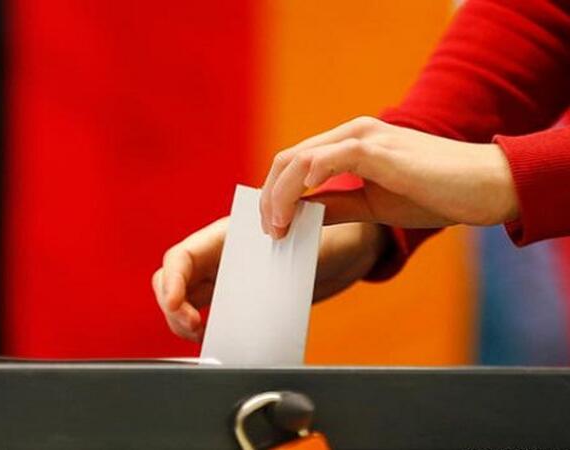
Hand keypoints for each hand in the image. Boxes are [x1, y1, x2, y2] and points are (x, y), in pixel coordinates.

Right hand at [153, 218, 385, 341]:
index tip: (176, 306)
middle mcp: (221, 257)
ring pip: (188, 300)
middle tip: (193, 329)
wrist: (352, 246)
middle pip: (174, 281)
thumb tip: (270, 289)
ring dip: (184, 321)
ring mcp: (228, 278)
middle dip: (172, 308)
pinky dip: (207, 329)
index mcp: (227, 236)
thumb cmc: (331, 234)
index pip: (181, 257)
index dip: (170, 282)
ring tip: (203, 335)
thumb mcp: (307, 246)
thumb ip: (285, 259)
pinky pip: (213, 314)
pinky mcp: (241, 299)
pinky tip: (215, 339)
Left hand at [260, 116, 519, 237]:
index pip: (296, 161)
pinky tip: (299, 207)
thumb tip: (299, 217)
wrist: (486, 185)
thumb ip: (335, 205)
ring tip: (278, 227)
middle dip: (269, 196)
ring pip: (301, 159)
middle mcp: (353, 133)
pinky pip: (330, 160)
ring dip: (279, 195)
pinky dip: (305, 182)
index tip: (273, 225)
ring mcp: (365, 137)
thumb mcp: (372, 205)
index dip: (275, 193)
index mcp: (351, 142)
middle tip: (269, 230)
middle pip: (289, 158)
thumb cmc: (435, 193)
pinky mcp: (379, 150)